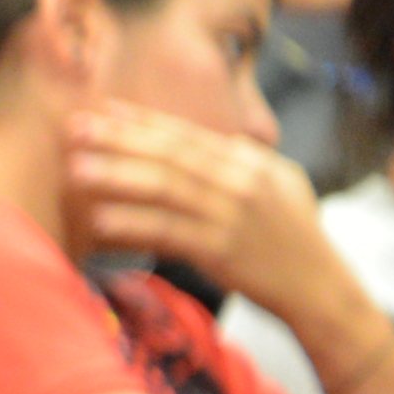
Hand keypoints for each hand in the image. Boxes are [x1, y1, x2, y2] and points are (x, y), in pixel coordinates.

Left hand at [60, 98, 325, 306]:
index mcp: (249, 162)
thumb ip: (245, 160)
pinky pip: (168, 232)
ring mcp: (231, 215)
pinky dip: (133, 223)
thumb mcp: (280, 183)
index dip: (143, 120)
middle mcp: (240, 182)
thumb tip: (218, 139)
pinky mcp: (221, 250)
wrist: (319, 286)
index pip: (187, 135)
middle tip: (74, 127)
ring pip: (165, 188)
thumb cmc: (294, 235)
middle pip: (170, 154)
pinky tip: (100, 218)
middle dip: (119, 138)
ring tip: (76, 168)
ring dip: (117, 176)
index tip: (103, 108)